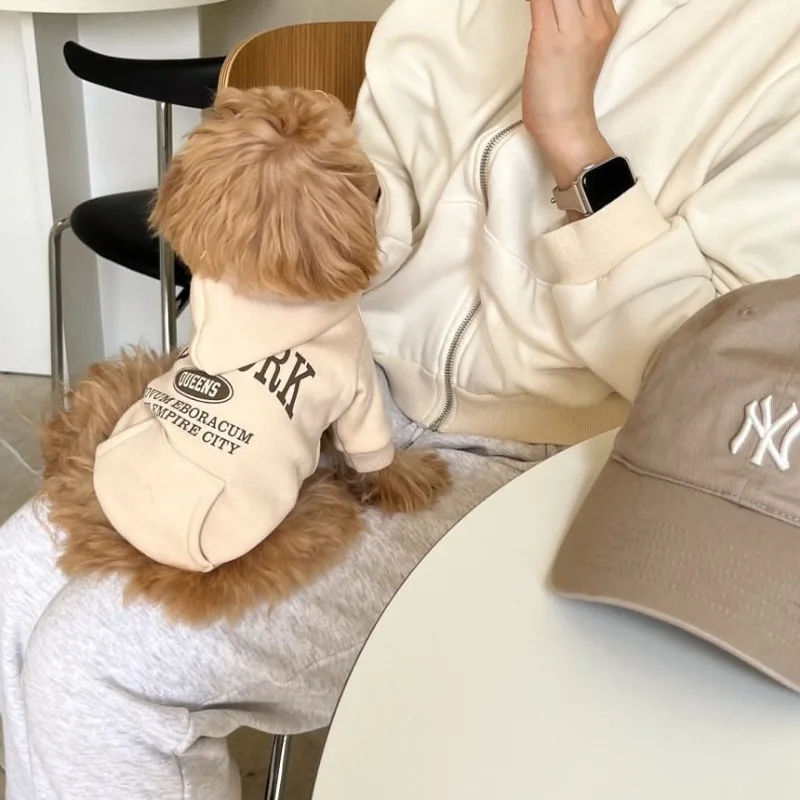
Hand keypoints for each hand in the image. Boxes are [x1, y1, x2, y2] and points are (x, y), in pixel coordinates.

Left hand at [523, 0, 618, 187]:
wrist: (566, 127)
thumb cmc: (568, 95)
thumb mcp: (584, 51)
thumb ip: (578, 22)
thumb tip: (559, 8)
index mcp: (607, 22)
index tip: (558, 3)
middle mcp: (596, 20)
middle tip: (546, 4)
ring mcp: (574, 28)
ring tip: (539, 6)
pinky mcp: (548, 38)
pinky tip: (532, 2)